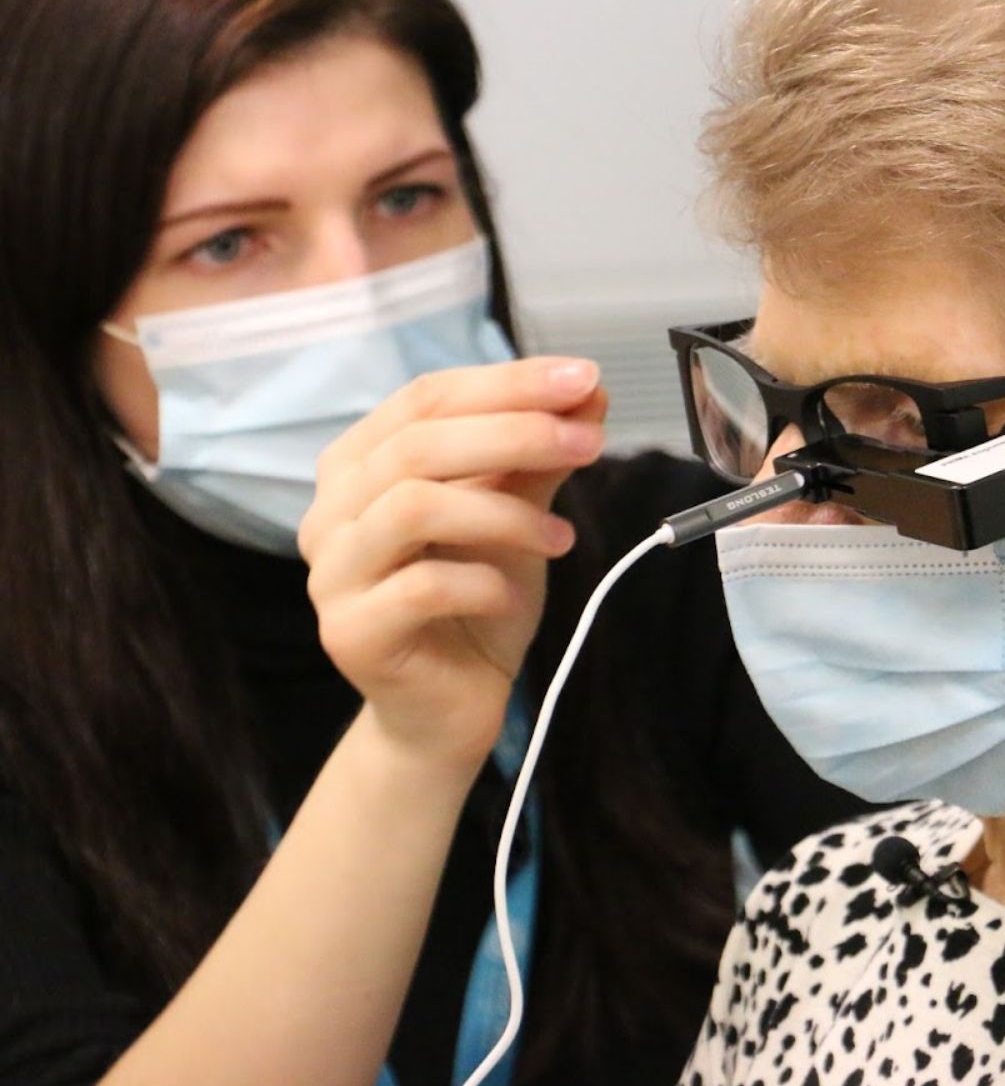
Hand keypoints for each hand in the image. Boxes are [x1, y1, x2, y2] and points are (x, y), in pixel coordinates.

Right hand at [299, 357, 606, 771]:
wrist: (452, 707)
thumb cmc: (478, 598)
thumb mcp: (516, 514)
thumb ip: (540, 456)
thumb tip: (590, 390)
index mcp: (361, 464)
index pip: (427, 397)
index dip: (507, 382)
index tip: (585, 378)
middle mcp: (332, 511)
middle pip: (418, 444)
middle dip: (516, 432)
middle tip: (590, 441)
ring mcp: (332, 574)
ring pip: (412, 506)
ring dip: (503, 512)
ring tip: (562, 536)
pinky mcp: (350, 634)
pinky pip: (420, 586)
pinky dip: (483, 582)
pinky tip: (513, 594)